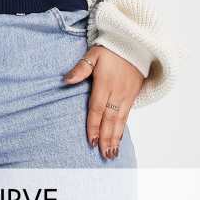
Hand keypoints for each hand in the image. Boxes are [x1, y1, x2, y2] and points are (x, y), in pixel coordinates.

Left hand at [63, 45, 144, 159]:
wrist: (135, 44)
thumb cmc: (110, 49)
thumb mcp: (93, 54)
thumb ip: (80, 69)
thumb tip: (65, 80)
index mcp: (104, 83)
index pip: (97, 108)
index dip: (94, 125)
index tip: (91, 141)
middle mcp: (117, 92)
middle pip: (110, 119)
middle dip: (107, 138)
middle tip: (104, 155)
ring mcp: (127, 95)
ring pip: (120, 120)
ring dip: (116, 137)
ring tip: (112, 153)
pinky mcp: (133, 95)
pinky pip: (127, 115)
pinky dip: (123, 128)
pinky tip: (120, 138)